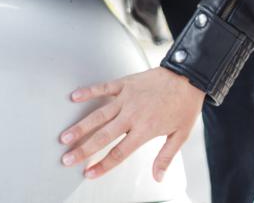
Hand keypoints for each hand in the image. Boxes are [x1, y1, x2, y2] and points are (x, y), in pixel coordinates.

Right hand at [59, 66, 203, 181]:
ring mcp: (127, 98)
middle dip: (83, 149)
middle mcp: (132, 115)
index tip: (89, 173)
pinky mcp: (125, 83)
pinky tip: (74, 97)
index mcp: (145, 129)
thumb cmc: (185, 105)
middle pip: (103, 136)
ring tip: (64, 136)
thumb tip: (157, 177)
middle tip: (66, 158)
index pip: (119, 152)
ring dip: (80, 126)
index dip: (103, 165)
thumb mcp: (180, 135)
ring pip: (98, 114)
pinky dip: (89, 92)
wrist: (189, 76)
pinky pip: (103, 88)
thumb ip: (166, 157)